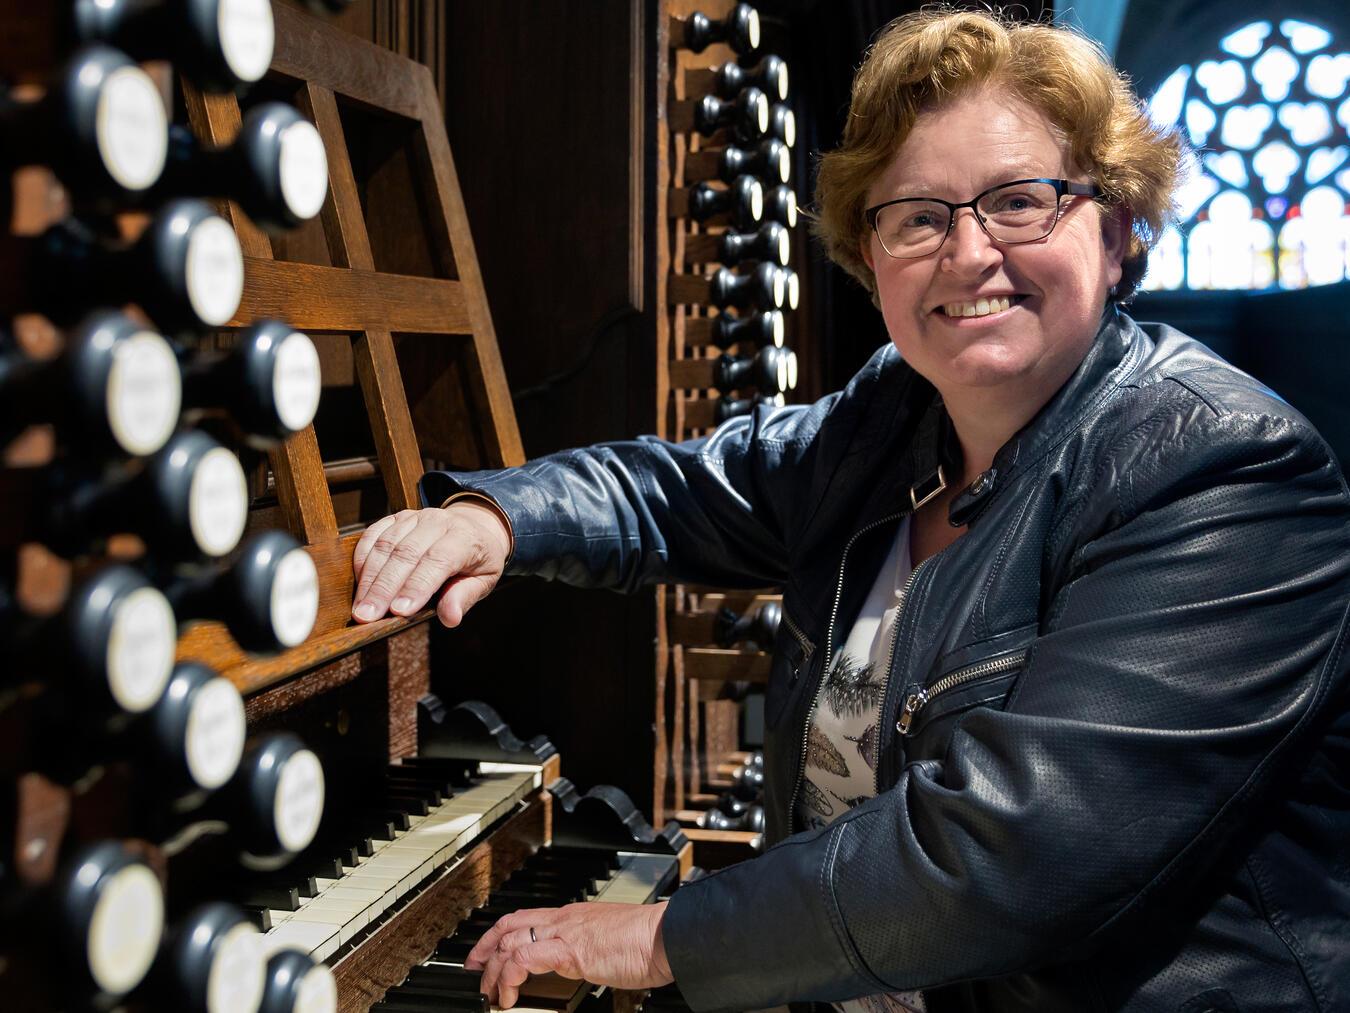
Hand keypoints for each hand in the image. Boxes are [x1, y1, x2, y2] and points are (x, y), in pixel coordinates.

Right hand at [350, 502, 510, 626]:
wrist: (474, 527)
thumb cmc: (477, 560)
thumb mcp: (484, 580)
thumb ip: (465, 597)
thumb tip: (450, 618)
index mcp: (465, 537)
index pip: (438, 560)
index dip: (417, 586)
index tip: (399, 611)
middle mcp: (438, 522)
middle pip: (406, 553)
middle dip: (384, 587)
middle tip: (368, 616)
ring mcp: (415, 517)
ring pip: (386, 544)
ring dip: (369, 578)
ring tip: (360, 608)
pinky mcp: (396, 518)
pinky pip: (373, 535)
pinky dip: (362, 559)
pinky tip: (359, 583)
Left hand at [465, 901, 672, 1008]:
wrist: (665, 936)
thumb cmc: (648, 942)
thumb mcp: (609, 944)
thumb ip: (590, 951)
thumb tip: (583, 964)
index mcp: (574, 916)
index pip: (526, 917)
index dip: (500, 933)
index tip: (488, 953)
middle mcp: (565, 919)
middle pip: (509, 924)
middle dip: (484, 947)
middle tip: (473, 970)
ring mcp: (565, 932)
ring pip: (510, 940)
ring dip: (492, 968)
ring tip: (490, 991)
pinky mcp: (569, 950)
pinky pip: (525, 958)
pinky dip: (509, 975)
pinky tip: (509, 994)